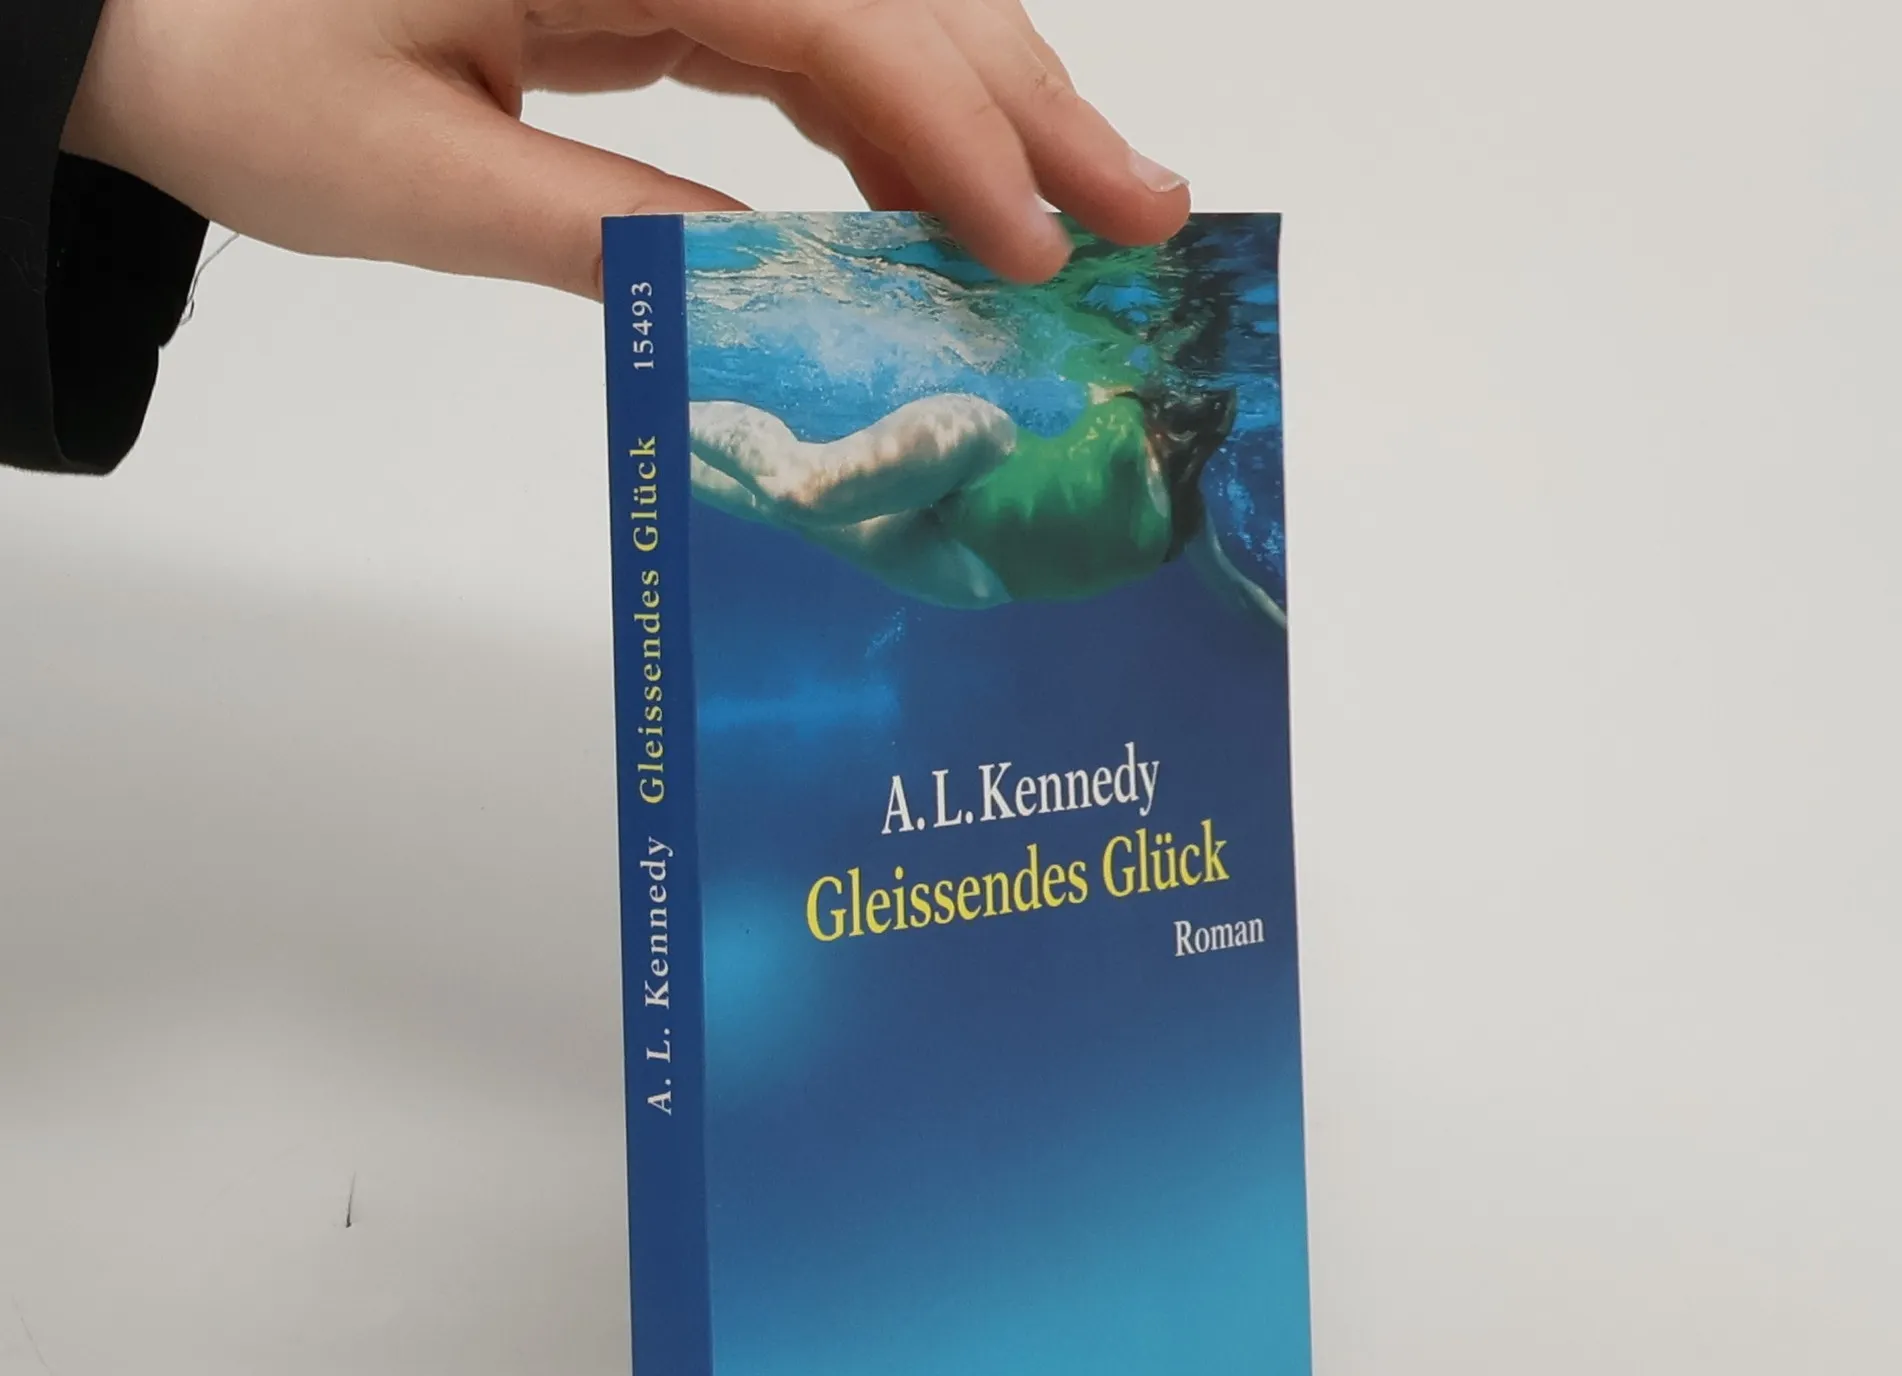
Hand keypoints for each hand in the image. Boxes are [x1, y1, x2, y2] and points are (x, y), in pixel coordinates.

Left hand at [63, 0, 1192, 294]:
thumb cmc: (227, 59)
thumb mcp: (407, 175)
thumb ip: (603, 228)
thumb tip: (774, 295)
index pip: (826, 11)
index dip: (949, 128)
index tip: (1032, 248)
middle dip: (1029, 100)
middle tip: (1149, 213)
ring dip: (988, 107)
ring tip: (1082, 214)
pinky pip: (813, 34)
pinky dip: (891, 121)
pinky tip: (938, 203)